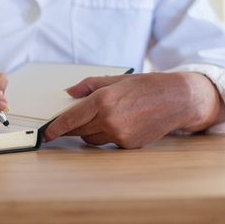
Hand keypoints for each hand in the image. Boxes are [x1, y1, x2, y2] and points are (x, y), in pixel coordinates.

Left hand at [44, 72, 224, 147]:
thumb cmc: (147, 86)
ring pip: (91, 139)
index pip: (70, 120)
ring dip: (87, 132)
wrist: (178, 100)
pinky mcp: (129, 145)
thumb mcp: (115, 79)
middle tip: (65, 125)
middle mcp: (109, 120)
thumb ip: (88, 86)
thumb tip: (69, 93)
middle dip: (69, 129)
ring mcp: (120, 135)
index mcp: (103, 100)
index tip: (46, 134)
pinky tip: (118, 123)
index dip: (55, 128)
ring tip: (98, 119)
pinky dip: (106, 135)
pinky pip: (108, 142)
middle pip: (78, 131)